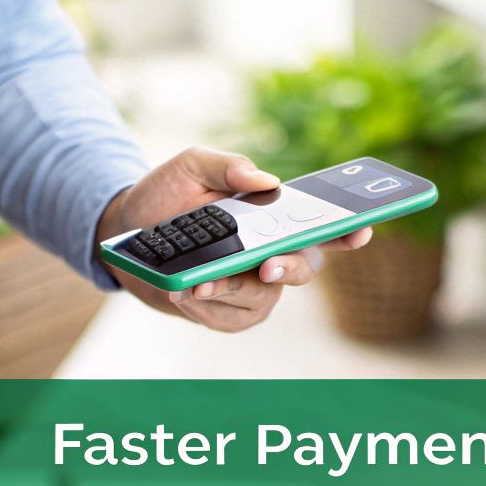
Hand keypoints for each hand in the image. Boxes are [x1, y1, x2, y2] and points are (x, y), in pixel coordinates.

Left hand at [96, 146, 373, 331]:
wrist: (125, 231)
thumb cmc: (167, 195)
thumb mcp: (192, 166)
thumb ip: (227, 165)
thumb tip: (265, 179)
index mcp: (274, 219)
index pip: (321, 226)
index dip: (348, 231)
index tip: (361, 230)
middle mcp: (273, 256)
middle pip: (302, 269)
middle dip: (288, 269)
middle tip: (267, 265)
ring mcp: (252, 289)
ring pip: (261, 300)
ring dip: (230, 291)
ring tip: (196, 283)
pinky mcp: (227, 315)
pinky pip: (229, 320)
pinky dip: (205, 308)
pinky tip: (182, 291)